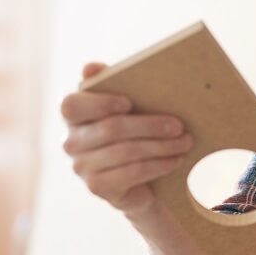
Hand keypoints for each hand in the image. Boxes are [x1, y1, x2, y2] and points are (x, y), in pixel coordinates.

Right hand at [60, 62, 193, 215]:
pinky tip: (175, 160)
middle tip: (179, 125)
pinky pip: (132, 173)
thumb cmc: (133, 132)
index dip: (99, 103)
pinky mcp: (97, 187)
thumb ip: (111, 84)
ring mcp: (81, 167)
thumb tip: (90, 67)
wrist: (140, 178)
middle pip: (111, 129)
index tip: (129, 102)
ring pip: (126, 152)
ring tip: (185, 142)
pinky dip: (158, 165)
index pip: (72, 106)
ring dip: (161, 146)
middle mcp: (70, 142)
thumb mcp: (128, 107)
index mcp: (74, 115)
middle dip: (150, 126)